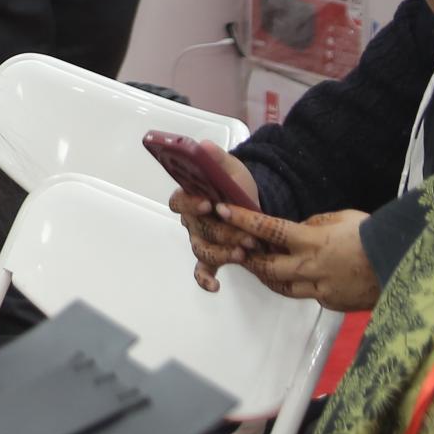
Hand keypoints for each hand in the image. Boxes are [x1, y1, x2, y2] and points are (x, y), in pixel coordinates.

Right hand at [171, 150, 268, 291]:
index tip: (208, 203)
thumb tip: (203, 147)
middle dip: (222, 233)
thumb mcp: (231, 168)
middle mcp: (191, 220)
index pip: (180, 201)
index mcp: (191, 196)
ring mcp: (201, 238)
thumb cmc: (236, 185)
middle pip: (198, 230)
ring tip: (242, 252)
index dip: (191, 204)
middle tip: (245, 236)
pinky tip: (215, 286)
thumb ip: (217, 158)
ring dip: (222, 252)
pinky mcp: (213, 254)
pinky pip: (203, 269)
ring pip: (203, 249)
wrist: (254, 203)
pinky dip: (205, 278)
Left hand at [218, 206, 378, 311]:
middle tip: (234, 251)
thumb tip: (297, 230)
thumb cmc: (374, 234)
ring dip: (268, 276)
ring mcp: (320, 288)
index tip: (222, 210)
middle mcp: (310, 267)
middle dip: (247, 259)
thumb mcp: (341, 218)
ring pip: (283, 286)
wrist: (403, 263)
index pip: (268, 229)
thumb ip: (314, 225)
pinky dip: (300, 286)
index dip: (243, 220)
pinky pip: (308, 294)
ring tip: (259, 267)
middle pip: (266, 267)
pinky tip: (301, 278)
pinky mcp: (331, 302)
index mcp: (312, 240)